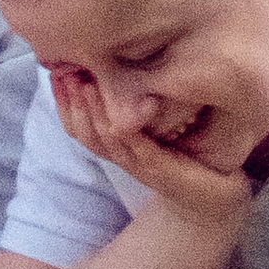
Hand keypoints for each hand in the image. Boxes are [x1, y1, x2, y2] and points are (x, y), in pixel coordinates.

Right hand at [47, 69, 254, 228]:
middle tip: (65, 75)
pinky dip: (126, 132)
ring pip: (107, 140)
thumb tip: (117, 67)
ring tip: (85, 85)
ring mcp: (142, 166)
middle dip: (72, 103)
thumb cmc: (184, 159)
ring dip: (93, 112)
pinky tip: (121, 112)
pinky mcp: (164, 171)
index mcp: (117, 148)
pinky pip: (139, 150)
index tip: (54, 74)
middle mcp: (124, 159)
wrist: (213, 201)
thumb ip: (135, 103)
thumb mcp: (155, 127)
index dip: (63, 103)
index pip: (77, 128)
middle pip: (86, 134)